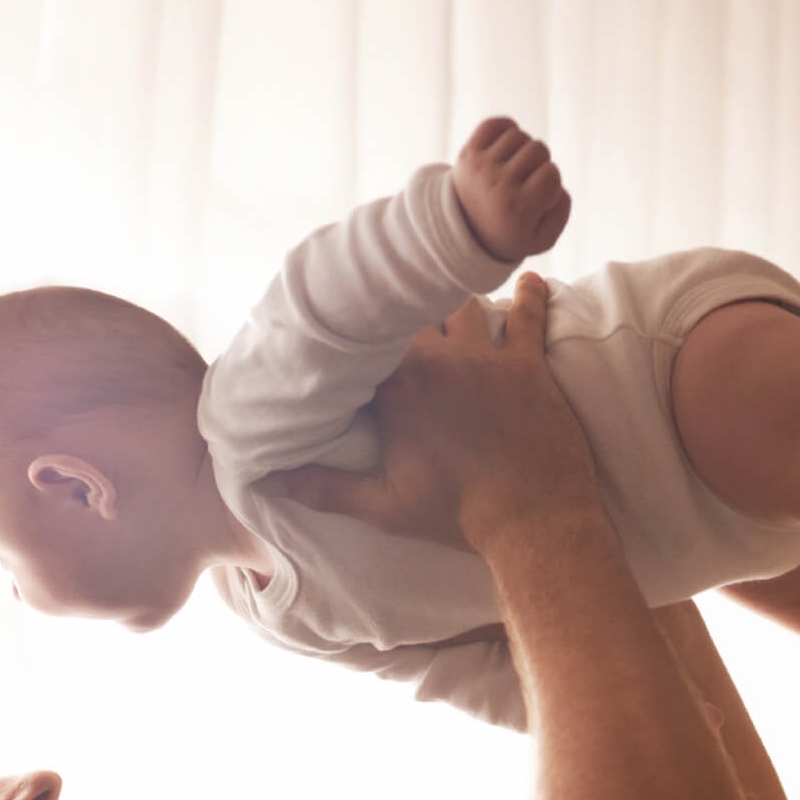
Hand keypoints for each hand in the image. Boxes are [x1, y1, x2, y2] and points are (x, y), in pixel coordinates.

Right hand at [258, 273, 599, 553]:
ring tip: (448, 288)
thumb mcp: (382, 507)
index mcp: (395, 388)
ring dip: (454, 300)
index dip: (356, 329)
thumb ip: (322, 487)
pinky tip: (530, 280)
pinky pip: (529, 316)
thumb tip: (266, 480)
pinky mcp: (528, 363)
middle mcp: (437, 359)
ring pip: (463, 304)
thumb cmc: (457, 515)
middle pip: (411, 312)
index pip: (364, 340)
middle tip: (396, 296)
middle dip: (401, 307)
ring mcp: (485, 356)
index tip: (348, 320)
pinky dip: (529, 296)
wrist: (532, 520)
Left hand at [451, 116, 570, 260]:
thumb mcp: (543, 238)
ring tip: (514, 168)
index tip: (539, 197)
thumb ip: (562, 209)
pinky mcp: (467, 154)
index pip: (552, 174)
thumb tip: (552, 173)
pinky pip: (496, 124)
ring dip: (522, 149)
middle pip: (538, 149)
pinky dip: (506, 131)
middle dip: (539, 164)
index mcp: (518, 208)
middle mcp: (497, 185)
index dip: (552, 183)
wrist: (465, 232)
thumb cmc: (511, 233)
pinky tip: (505, 151)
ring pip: (519, 134)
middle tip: (526, 182)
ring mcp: (480, 167)